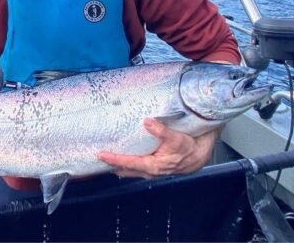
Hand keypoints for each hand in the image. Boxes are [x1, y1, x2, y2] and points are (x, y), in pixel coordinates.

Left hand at [97, 118, 218, 178]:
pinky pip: (134, 167)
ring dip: (116, 165)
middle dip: (110, 165)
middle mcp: (149, 171)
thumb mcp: (177, 138)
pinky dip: (125, 163)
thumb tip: (148, 122)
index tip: (101, 155)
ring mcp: (150, 170)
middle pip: (125, 170)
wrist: (199, 156)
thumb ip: (162, 131)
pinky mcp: (152, 167)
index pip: (129, 163)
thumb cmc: (188, 148)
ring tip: (103, 158)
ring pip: (129, 170)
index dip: (114, 159)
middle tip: (95, 158)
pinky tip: (119, 157)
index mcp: (153, 166)